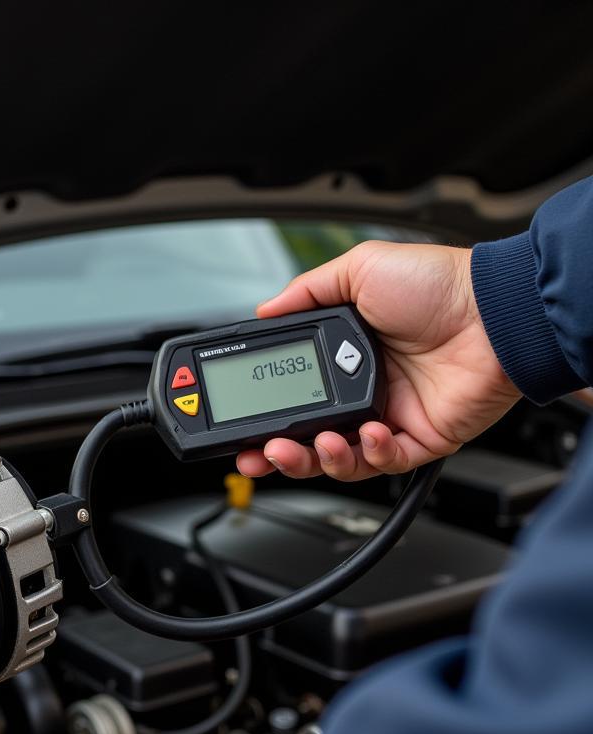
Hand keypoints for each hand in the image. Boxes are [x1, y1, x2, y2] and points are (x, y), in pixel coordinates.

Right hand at [237, 240, 520, 480]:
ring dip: (319, 459)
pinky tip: (367, 434)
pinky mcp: (422, 438)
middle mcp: (365, 389)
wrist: (495, 311)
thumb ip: (306, 292)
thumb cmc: (439, 285)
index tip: (238, 424)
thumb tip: (264, 309)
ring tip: (314, 446)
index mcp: (345, 355)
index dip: (266, 414)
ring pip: (342, 458)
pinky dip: (371, 453)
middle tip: (260, 455)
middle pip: (310, 436)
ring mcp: (392, 416)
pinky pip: (387, 462)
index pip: (294, 393)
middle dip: (281, 453)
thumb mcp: (359, 271)